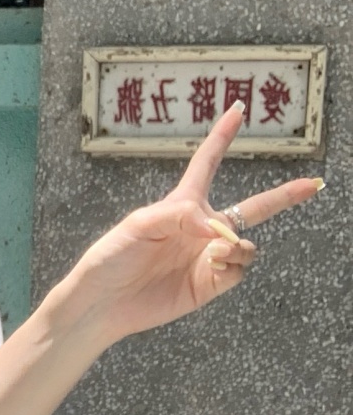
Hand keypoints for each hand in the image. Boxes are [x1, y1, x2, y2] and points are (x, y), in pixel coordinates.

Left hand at [69, 101, 322, 343]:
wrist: (101, 304)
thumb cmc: (110, 258)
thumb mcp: (137, 225)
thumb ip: (179, 216)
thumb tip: (217, 229)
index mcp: (180, 205)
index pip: (207, 164)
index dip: (222, 137)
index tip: (237, 110)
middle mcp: (199, 229)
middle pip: (252, 207)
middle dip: (284, 196)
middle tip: (314, 183)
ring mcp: (206, 257)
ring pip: (246, 243)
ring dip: (238, 243)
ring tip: (216, 250)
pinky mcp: (208, 284)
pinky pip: (237, 270)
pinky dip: (233, 263)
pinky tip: (215, 262)